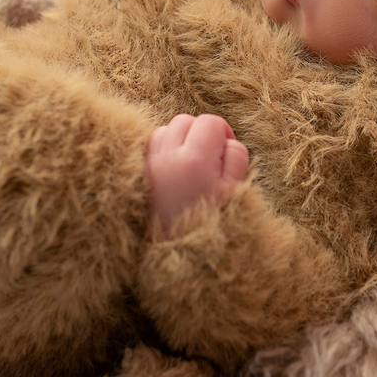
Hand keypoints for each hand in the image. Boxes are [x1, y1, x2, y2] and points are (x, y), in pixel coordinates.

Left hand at [146, 114, 249, 237]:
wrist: (177, 256)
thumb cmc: (211, 224)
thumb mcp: (235, 191)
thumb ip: (235, 157)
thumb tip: (226, 140)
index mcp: (195, 160)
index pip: (210, 122)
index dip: (224, 132)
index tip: (226, 152)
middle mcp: (168, 157)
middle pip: (186, 120)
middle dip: (202, 133)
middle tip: (211, 158)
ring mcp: (150, 165)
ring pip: (166, 129)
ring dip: (182, 139)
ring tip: (192, 163)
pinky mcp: (141, 174)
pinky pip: (152, 145)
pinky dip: (165, 148)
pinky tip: (176, 167)